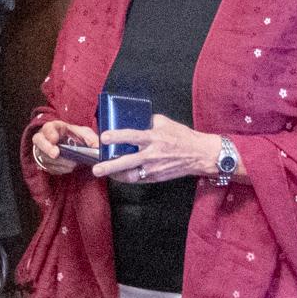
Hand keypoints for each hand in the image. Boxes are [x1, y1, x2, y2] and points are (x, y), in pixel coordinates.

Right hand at [30, 119, 99, 174]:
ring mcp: (42, 150)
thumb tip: (99, 146)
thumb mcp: (84, 134)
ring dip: (58, 162)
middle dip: (47, 148)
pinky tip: (68, 167)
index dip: (49, 133)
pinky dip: (59, 169)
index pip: (47, 127)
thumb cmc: (75, 137)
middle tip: (56, 154)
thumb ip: (91, 138)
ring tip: (72, 164)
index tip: (55, 139)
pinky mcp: (44, 162)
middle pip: (38, 141)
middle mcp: (44, 138)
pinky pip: (48, 167)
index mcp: (54, 127)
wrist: (69, 147)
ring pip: (44, 156)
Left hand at [95, 113, 220, 183]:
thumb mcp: (165, 123)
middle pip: (127, 162)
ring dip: (116, 176)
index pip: (132, 136)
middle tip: (97, 169)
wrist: (200, 155)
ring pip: (131, 176)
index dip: (117, 136)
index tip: (104, 137)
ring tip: (105, 174)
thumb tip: (132, 118)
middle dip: (110, 166)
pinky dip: (127, 178)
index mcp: (154, 138)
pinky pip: (138, 179)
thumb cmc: (182, 136)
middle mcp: (153, 154)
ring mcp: (154, 168)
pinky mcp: (156, 177)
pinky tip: (119, 175)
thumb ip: (147, 121)